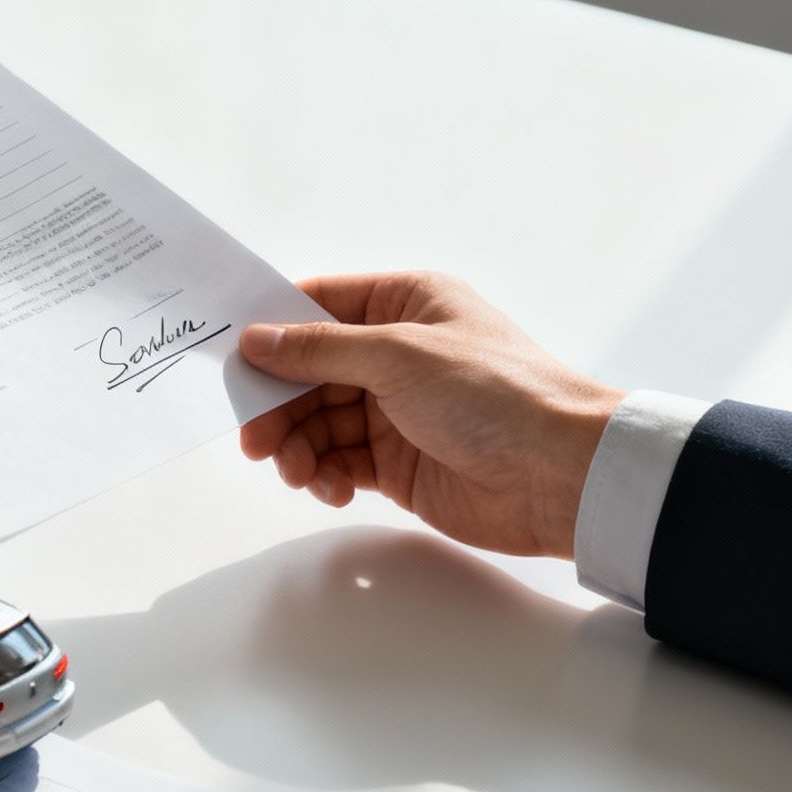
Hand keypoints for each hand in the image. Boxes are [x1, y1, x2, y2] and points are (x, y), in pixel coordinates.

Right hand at [237, 272, 624, 558]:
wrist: (561, 476)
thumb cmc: (494, 394)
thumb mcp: (398, 355)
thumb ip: (319, 349)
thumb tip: (256, 339)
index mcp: (406, 303)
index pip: (320, 305)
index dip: (273, 329)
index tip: (230, 358)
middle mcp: (398, 352)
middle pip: (309, 372)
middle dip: (278, 405)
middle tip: (253, 439)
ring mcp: (397, 410)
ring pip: (318, 422)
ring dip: (297, 446)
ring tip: (297, 472)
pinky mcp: (399, 463)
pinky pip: (340, 462)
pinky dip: (325, 475)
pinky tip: (330, 488)